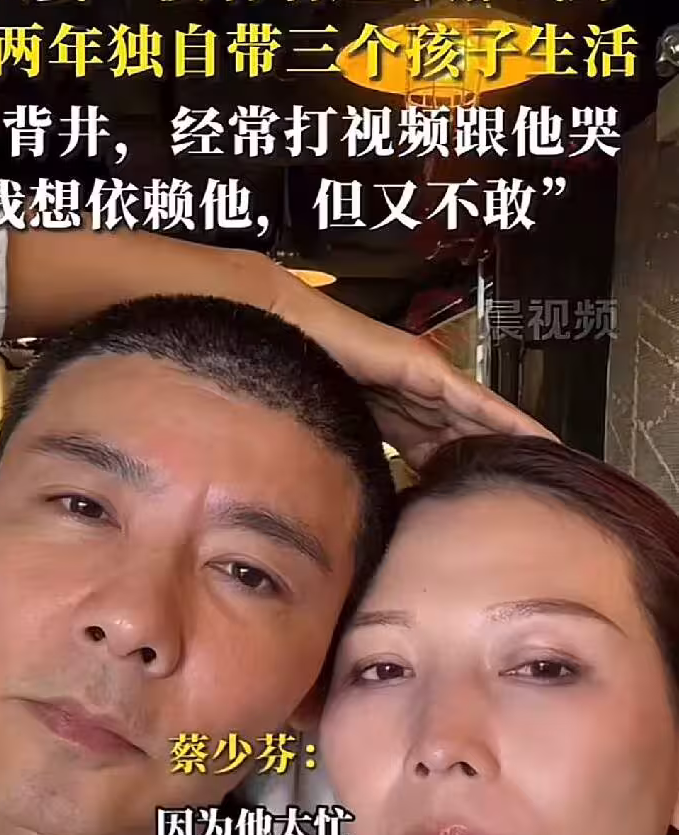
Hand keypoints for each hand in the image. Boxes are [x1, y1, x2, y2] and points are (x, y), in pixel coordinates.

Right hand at [272, 275, 555, 469]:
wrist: (287, 335)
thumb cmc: (301, 376)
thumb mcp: (343, 431)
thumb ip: (364, 457)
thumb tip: (376, 498)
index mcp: (394, 409)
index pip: (437, 444)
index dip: (465, 466)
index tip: (490, 493)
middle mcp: (415, 391)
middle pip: (465, 430)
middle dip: (495, 455)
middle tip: (533, 484)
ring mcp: (424, 375)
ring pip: (478, 415)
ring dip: (512, 440)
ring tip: (548, 464)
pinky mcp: (426, 367)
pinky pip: (473, 399)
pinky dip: (505, 419)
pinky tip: (532, 437)